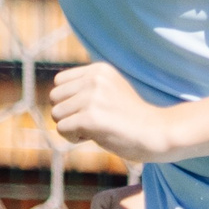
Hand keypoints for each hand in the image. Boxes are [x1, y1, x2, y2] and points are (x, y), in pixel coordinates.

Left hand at [51, 62, 177, 162]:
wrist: (157, 133)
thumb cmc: (133, 118)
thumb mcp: (110, 92)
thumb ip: (86, 89)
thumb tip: (52, 97)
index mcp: (99, 70)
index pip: (59, 82)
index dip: (69, 100)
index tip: (91, 110)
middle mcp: (94, 79)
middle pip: (54, 98)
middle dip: (68, 113)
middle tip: (93, 122)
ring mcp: (92, 98)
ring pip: (57, 115)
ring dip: (71, 127)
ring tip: (96, 129)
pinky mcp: (90, 118)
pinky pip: (63, 130)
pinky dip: (74, 138)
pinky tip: (95, 137)